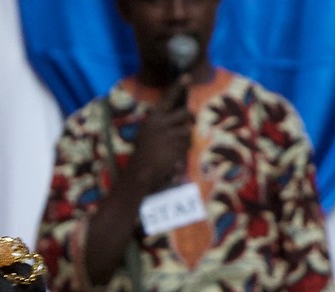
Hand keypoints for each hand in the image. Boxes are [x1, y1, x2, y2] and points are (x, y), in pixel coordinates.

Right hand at [125, 87, 195, 201]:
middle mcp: (163, 123)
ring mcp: (171, 135)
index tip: (187, 76)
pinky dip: (184, 149)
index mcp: (154, 117)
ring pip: (189, 130)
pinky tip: (175, 155)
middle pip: (187, 113)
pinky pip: (188, 145)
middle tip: (193, 121)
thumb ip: (159, 122)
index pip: (168, 98)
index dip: (178, 86)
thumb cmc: (142, 152)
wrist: (141, 171)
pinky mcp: (178, 147)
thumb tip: (173, 115)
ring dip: (186, 137)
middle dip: (192, 117)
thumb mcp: (146, 132)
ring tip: (175, 145)